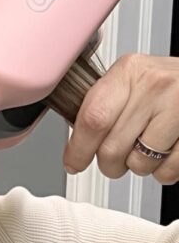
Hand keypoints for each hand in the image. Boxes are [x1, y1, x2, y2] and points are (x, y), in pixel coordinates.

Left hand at [63, 54, 178, 183]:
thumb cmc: (167, 83)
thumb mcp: (132, 79)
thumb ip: (104, 103)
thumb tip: (76, 141)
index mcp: (130, 71)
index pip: (93, 118)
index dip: (79, 149)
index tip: (73, 162)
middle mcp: (154, 86)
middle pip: (112, 148)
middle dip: (109, 165)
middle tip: (114, 159)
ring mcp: (178, 108)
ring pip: (139, 164)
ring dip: (138, 166)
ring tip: (146, 147)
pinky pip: (167, 170)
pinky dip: (163, 170)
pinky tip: (166, 150)